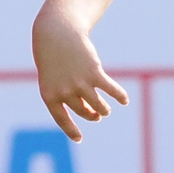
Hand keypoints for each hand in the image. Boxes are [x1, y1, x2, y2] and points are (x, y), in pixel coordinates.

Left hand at [32, 10, 127, 141]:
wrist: (56, 33)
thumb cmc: (53, 57)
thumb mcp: (53, 78)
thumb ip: (67, 96)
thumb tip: (90, 112)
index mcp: (49, 95)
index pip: (62, 119)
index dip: (71, 130)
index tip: (79, 138)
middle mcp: (65, 92)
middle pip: (84, 111)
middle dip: (92, 115)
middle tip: (96, 115)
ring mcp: (80, 83)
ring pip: (99, 105)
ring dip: (104, 109)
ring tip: (106, 110)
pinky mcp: (95, 73)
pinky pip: (111, 90)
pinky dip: (119, 96)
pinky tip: (124, 100)